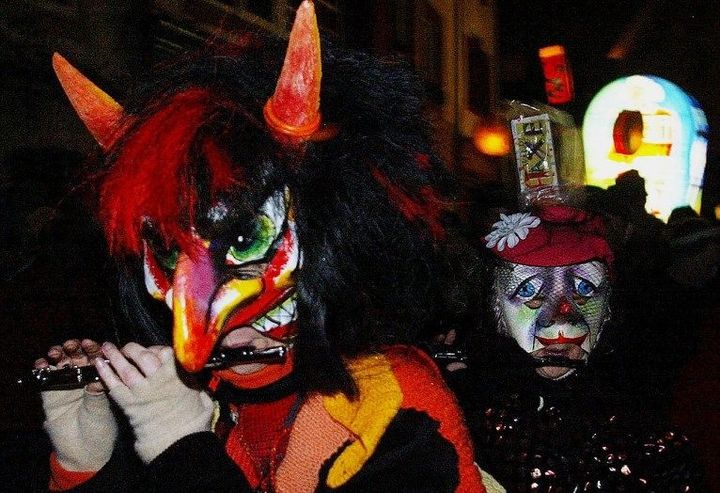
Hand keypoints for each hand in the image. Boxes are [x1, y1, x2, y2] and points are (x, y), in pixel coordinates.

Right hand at [36, 339, 117, 471]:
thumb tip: (98, 371)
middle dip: (74, 349)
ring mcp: (65, 387)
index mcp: (99, 380)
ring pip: (60, 366)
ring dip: (58, 356)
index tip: (91, 344)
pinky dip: (42, 370)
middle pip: (77, 358)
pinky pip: (44, 380)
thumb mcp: (101, 409)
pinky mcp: (50, 396)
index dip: (93, 350)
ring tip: (57, 352)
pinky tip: (42, 364)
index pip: (96, 360)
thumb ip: (97, 392)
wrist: (83, 452)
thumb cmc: (99, 428)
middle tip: (72, 345)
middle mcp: (82, 380)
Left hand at [96, 343, 214, 462]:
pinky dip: (105, 373)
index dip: (157, 349)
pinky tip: (99, 364)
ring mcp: (142, 391)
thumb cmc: (193, 422)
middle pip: (143, 356)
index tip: (153, 351)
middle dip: (133, 349)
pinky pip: (114, 385)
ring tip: (107, 348)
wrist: (178, 443)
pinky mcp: (129, 404)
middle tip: (127, 348)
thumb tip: (194, 379)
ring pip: (125, 368)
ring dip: (114, 356)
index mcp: (178, 376)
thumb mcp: (202, 398)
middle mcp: (159, 380)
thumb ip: (196, 385)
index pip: (165, 352)